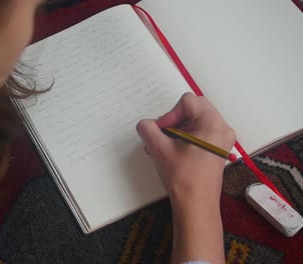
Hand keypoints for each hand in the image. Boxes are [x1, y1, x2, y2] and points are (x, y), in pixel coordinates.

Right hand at [136, 92, 234, 263]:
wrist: (196, 205)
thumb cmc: (182, 177)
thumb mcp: (159, 149)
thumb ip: (148, 129)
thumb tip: (145, 124)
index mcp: (212, 123)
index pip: (187, 102)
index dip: (170, 114)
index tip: (162, 132)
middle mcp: (222, 127)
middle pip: (194, 108)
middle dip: (174, 120)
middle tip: (162, 137)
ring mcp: (222, 139)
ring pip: (195, 120)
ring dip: (177, 130)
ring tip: (164, 147)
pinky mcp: (218, 149)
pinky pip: (200, 132)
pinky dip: (185, 137)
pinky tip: (173, 152)